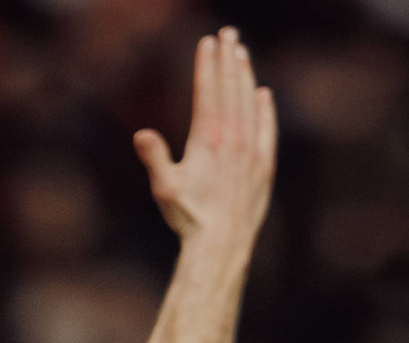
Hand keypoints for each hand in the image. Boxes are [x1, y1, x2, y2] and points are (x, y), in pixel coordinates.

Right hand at [135, 27, 275, 255]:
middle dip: (229, 58)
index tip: (207, 42)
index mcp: (208, 139)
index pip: (208, 91)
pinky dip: (264, 106)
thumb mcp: (164, 188)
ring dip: (245, 74)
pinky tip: (262, 93)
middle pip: (231, 88)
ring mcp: (252, 148)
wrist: (223, 242)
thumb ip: (154, 157)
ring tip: (242, 52)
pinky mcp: (264, 163)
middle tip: (228, 33)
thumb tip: (142, 133)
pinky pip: (266, 126)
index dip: (207, 65)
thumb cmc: (189, 217)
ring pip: (249, 101)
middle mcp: (234, 137)